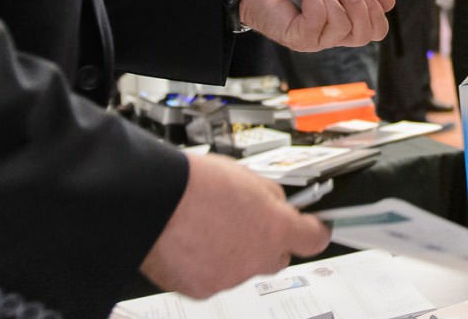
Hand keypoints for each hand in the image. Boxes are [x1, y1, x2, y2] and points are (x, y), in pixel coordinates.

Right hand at [141, 151, 330, 297]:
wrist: (154, 201)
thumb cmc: (197, 184)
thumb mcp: (248, 176)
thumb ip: (271, 197)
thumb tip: (278, 205)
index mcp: (276, 229)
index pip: (314, 239)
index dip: (314, 231)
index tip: (313, 228)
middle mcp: (257, 259)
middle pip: (277, 257)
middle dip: (268, 242)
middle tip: (247, 222)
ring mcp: (230, 278)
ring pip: (243, 268)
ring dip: (234, 253)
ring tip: (209, 227)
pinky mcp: (202, 290)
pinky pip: (214, 278)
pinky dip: (207, 265)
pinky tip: (193, 243)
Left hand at [241, 0, 393, 50]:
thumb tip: (390, 2)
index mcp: (343, 21)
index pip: (374, 32)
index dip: (376, 14)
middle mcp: (331, 35)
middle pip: (364, 36)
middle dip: (361, 7)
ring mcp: (314, 39)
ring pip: (341, 26)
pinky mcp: (297, 38)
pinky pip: (317, 19)